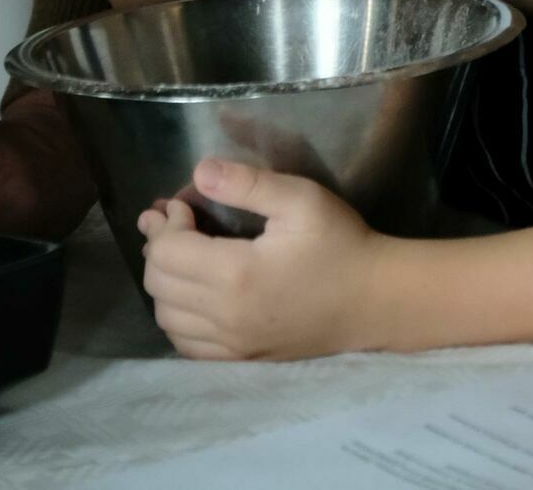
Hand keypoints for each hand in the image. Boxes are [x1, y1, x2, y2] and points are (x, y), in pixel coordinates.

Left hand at [139, 159, 384, 359]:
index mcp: (237, 275)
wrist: (374, 299)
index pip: (167, 253)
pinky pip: (186, 345)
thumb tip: (199, 173)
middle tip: (177, 221)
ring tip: (182, 253)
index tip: (183, 203)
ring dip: (164, 283)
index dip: (165, 223)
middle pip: (159, 285)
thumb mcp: (300, 198)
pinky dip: (178, 317)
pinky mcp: (242, 358)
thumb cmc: (340, 242)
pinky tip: (193, 293)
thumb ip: (247, 183)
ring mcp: (233, 344)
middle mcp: (227, 317)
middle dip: (158, 248)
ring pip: (167, 318)